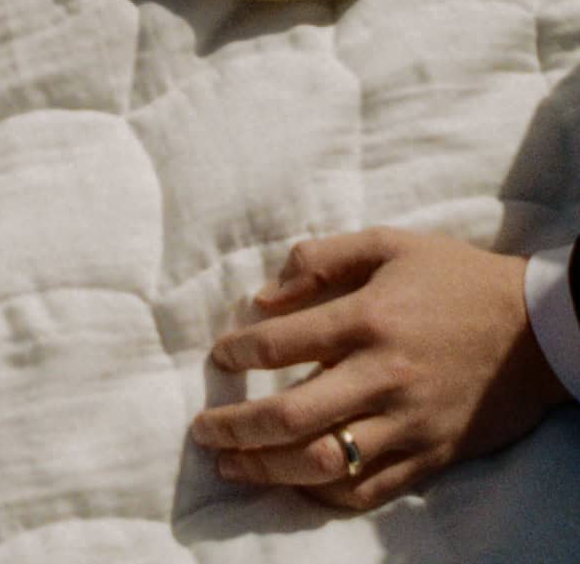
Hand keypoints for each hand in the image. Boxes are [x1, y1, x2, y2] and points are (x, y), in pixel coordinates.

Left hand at [191, 228, 567, 511]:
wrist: (535, 330)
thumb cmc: (456, 278)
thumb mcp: (390, 244)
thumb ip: (323, 259)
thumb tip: (265, 295)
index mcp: (369, 319)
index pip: (283, 343)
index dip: (240, 353)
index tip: (218, 359)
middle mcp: (383, 376)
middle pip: (293, 415)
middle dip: (237, 428)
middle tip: (202, 431)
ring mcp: (407, 424)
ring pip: (325, 462)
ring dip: (269, 470)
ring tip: (233, 468)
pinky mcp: (430, 456)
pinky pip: (368, 489)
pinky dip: (325, 494)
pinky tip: (295, 485)